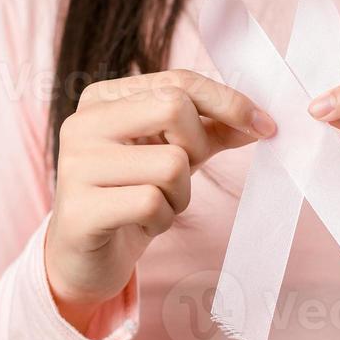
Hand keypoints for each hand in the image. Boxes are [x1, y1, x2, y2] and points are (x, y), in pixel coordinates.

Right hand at [46, 69, 275, 333]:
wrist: (85, 257)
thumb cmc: (131, 195)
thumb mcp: (173, 153)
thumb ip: (212, 130)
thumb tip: (261, 121)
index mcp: (101, 98)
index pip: (177, 82)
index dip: (228, 102)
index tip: (265, 125)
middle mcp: (82, 123)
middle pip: (174, 109)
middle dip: (197, 148)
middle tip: (181, 176)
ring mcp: (75, 166)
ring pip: (170, 163)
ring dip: (179, 194)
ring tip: (154, 204)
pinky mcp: (78, 210)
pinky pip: (151, 203)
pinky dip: (161, 220)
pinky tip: (139, 224)